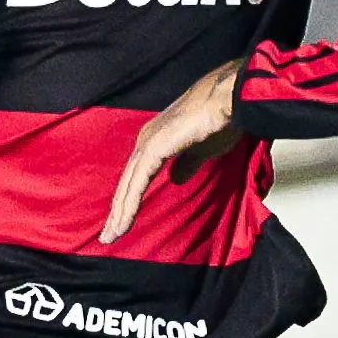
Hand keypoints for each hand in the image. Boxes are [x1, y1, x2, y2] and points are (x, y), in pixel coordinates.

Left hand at [102, 60, 244, 243]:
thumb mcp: (201, 150)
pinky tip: (124, 221)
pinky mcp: (155, 148)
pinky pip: (138, 182)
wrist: (228, 100)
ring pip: (128, 185)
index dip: (130, 200)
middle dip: (118, 211)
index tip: (122, 223)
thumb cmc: (220, 120)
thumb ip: (187, 164)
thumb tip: (176, 179)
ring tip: (112, 236)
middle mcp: (147, 140)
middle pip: (127, 183)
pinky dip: (130, 203)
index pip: (137, 177)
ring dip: (120, 212)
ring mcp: (148, 143)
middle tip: (108, 237)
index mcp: (156, 140)